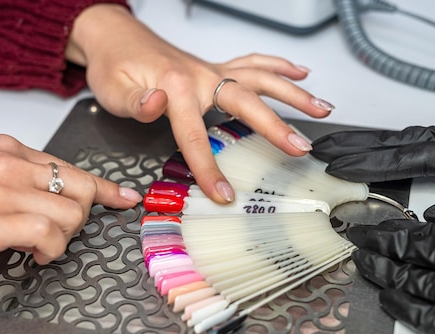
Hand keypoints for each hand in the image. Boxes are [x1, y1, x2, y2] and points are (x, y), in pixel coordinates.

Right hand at [0, 135, 141, 265]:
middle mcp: (11, 165)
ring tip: (40, 247)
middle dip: (81, 216)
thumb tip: (38, 193)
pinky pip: (49, 235)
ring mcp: (4, 191)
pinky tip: (33, 255)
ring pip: (72, 214)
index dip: (103, 187)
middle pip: (81, 189)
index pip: (70, 166)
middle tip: (61, 232)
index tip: (122, 198)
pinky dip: (50, 250)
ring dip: (64, 238)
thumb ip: (8, 174)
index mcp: (6, 150)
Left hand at [66, 4, 334, 202]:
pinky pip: (252, 63)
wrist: (115, 36)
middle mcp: (201, 76)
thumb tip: (157, 104)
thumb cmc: (113, 66)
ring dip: (293, 92)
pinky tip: (300, 71)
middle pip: (246, 100)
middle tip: (300, 147)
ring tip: (321, 108)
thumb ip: (136, 102)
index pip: (195, 136)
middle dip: (275, 126)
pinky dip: (278, 66)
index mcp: (176, 87)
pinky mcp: (213, 69)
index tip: (224, 194)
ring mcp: (211, 70)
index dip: (209, 168)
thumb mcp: (113, 89)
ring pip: (260, 78)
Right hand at [310, 116, 434, 181]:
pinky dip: (392, 143)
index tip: (336, 167)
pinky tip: (380, 148)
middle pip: (396, 139)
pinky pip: (420, 138)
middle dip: (352, 144)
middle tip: (321, 148)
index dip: (367, 164)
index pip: (406, 157)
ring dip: (369, 142)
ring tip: (339, 147)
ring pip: (406, 135)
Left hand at [347, 197, 434, 333]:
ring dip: (390, 280)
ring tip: (368, 269)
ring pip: (428, 295)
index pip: (433, 242)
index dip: (394, 236)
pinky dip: (414, 314)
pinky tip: (391, 302)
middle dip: (384, 255)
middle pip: (423, 267)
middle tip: (360, 247)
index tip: (370, 230)